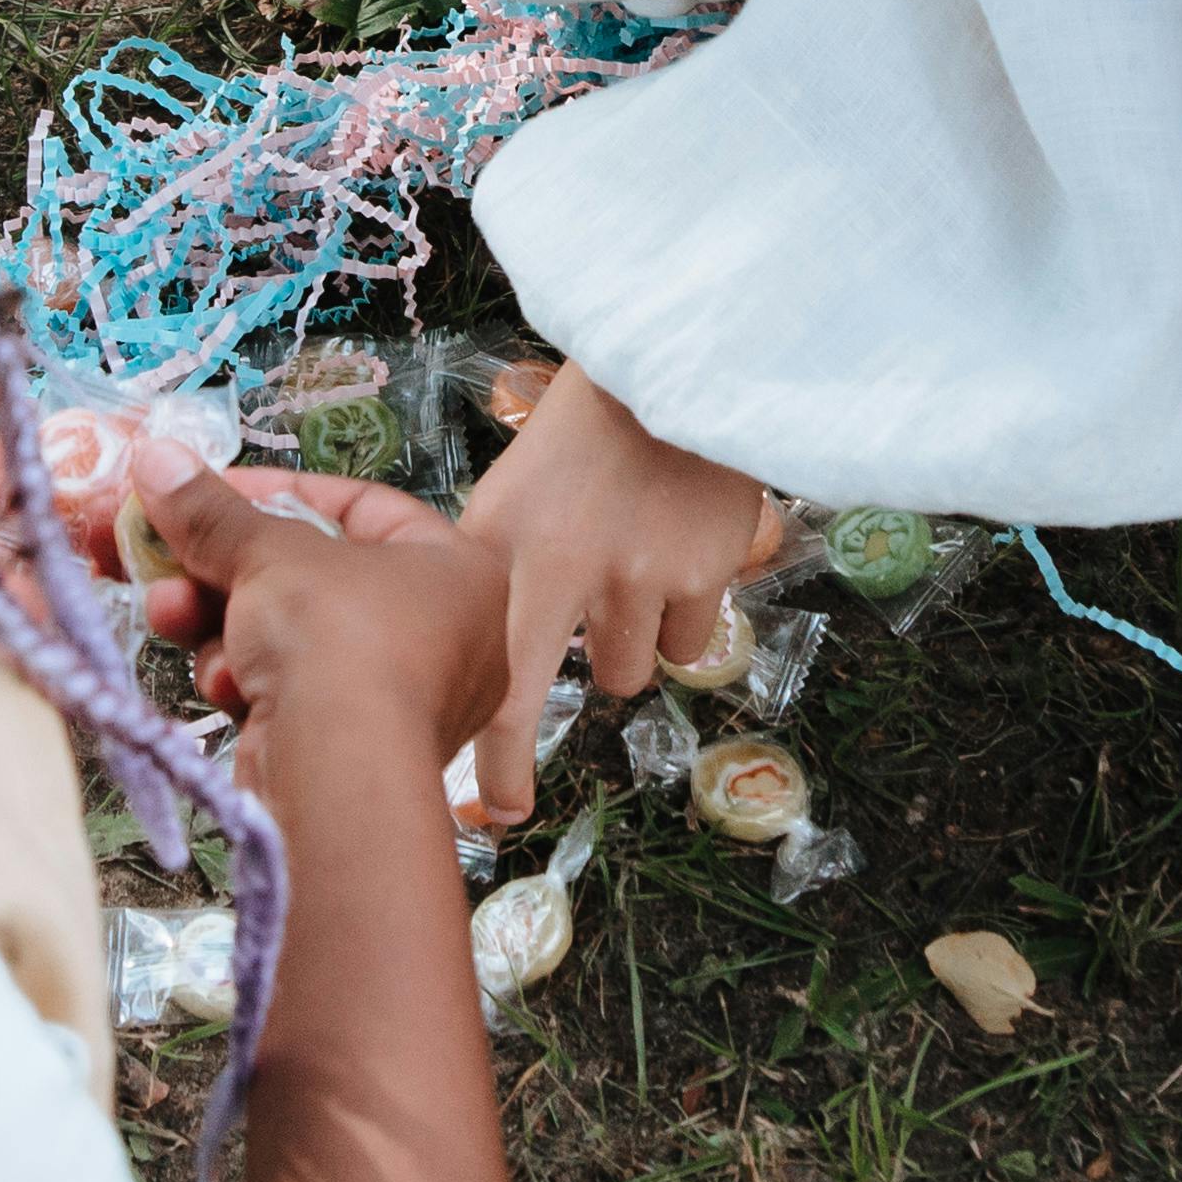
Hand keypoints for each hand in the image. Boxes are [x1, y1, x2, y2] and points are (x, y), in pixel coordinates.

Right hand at [135, 464, 511, 759]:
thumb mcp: (270, 554)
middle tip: (165, 550)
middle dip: (225, 567)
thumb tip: (158, 458)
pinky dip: (244, 679)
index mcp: (454, 569)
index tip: (207, 490)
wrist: (340, 777)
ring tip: (170, 609)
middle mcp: (441, 633)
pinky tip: (221, 682)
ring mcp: (397, 697)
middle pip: (310, 575)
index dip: (274, 492)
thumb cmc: (340, 641)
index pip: (357, 506)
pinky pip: (288, 690)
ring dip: (219, 621)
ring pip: (288, 636)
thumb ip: (213, 510)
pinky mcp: (349, 748)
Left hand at [449, 362, 771, 821]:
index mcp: (510, 548)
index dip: (501, 757)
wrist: (675, 368)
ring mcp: (643, 575)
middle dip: (577, 678)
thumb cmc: (582, 436)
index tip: (500, 813)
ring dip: (633, 635)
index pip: (497, 675)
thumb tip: (476, 657)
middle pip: (582, 682)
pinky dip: (684, 608)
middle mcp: (571, 569)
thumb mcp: (512, 494)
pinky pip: (690, 639)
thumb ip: (494, 573)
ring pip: (635, 668)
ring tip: (634, 559)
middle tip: (563, 684)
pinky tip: (677, 544)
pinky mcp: (705, 572)